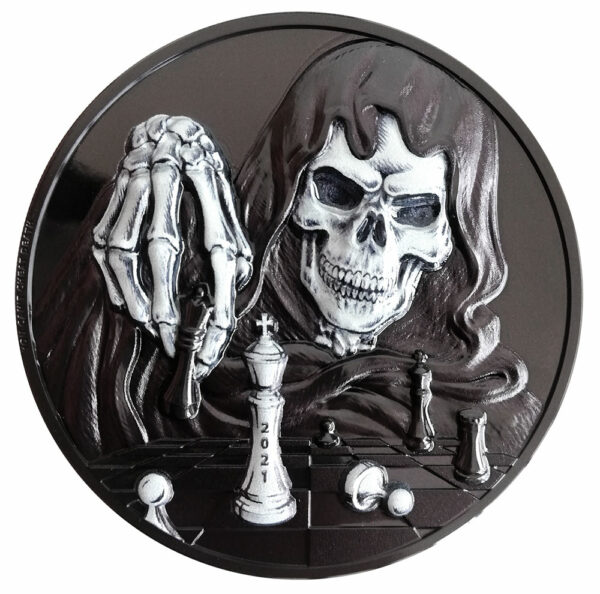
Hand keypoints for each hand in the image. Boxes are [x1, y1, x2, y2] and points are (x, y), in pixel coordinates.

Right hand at [92, 115, 251, 375]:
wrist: (168, 129)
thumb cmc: (206, 174)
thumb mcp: (231, 204)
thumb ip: (234, 242)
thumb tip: (236, 284)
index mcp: (210, 186)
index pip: (219, 253)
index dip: (218, 301)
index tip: (215, 340)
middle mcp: (170, 183)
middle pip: (166, 248)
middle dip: (169, 303)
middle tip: (175, 342)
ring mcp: (137, 187)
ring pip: (128, 247)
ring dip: (137, 293)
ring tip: (149, 328)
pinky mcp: (116, 197)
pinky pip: (106, 241)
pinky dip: (114, 278)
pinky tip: (126, 305)